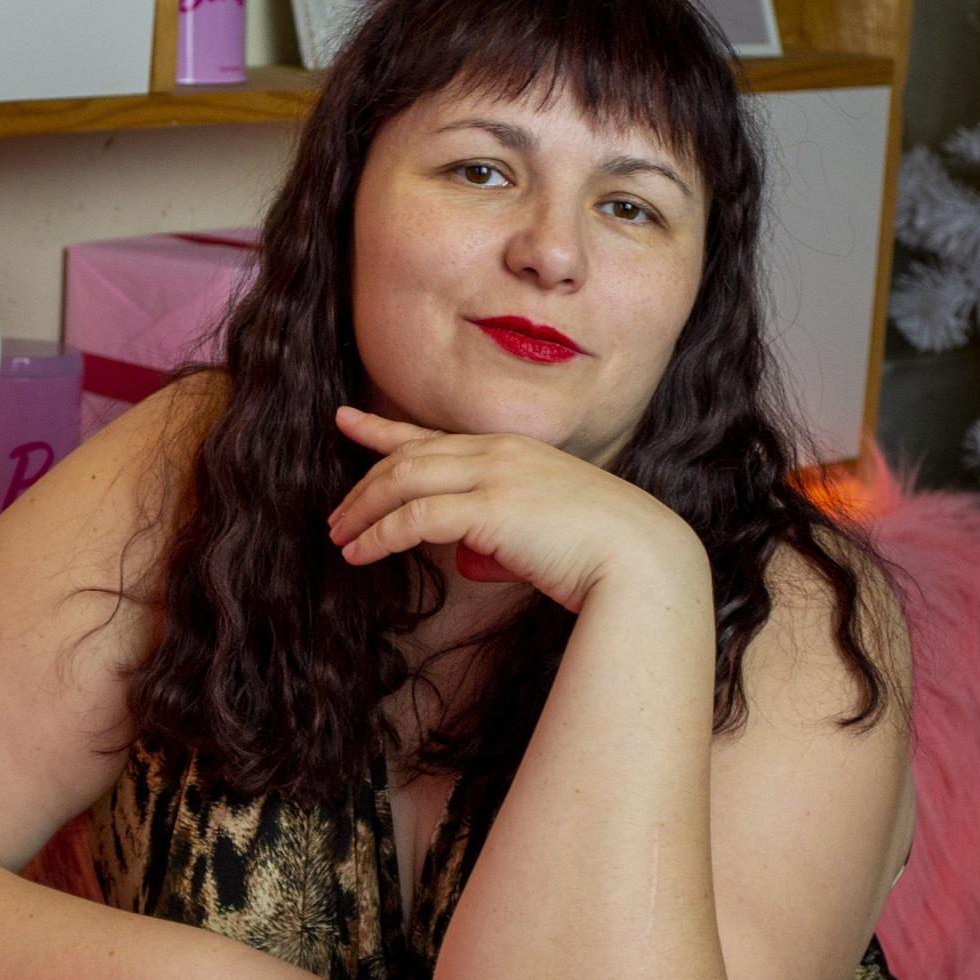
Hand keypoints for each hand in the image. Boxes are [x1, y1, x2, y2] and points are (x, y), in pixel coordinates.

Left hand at [325, 406, 699, 611]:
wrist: (644, 558)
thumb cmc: (604, 553)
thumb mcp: (544, 530)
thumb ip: (502, 532)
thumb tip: (469, 554)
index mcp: (514, 450)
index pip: (434, 434)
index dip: (383, 429)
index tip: (346, 421)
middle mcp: (500, 452)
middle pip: (409, 456)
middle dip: (364, 482)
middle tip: (335, 513)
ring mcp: (495, 475)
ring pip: (403, 481)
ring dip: (363, 512)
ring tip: (339, 538)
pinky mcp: (490, 508)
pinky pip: (415, 517)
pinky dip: (380, 536)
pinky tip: (360, 555)